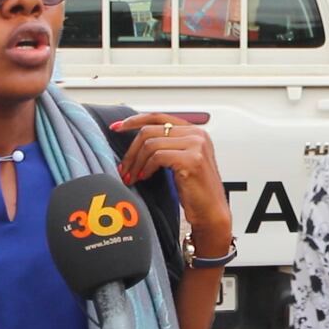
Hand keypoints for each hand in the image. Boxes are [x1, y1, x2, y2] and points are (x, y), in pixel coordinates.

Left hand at [111, 113, 232, 252]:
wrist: (211, 211)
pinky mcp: (192, 159)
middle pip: (150, 131)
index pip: (158, 117)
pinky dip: (146, 168)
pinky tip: (145, 177)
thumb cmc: (196, 190)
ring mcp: (196, 146)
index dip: (134, 120)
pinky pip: (157, 157)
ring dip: (135, 163)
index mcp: (195, 131)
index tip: (117, 128)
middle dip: (131, 151)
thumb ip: (167, 145)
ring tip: (132, 176)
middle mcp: (197, 135)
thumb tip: (137, 141)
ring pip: (151, 144)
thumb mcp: (181, 161)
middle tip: (123, 168)